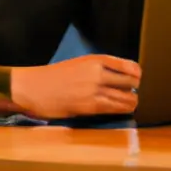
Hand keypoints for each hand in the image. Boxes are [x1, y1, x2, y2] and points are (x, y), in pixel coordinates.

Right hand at [10, 55, 140, 118]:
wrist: (32, 87)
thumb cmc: (54, 76)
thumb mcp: (79, 64)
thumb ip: (98, 68)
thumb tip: (118, 76)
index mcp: (95, 60)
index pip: (126, 65)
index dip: (136, 72)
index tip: (138, 77)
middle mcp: (97, 73)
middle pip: (128, 81)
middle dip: (133, 87)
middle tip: (133, 92)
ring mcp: (93, 90)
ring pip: (123, 96)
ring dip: (131, 100)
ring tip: (133, 103)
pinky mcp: (88, 106)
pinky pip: (112, 107)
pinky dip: (122, 109)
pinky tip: (126, 110)